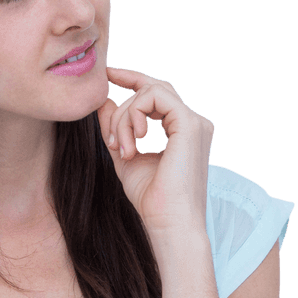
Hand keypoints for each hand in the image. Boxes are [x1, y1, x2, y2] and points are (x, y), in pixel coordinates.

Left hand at [96, 66, 214, 239]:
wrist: (169, 222)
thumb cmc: (151, 199)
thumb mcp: (125, 156)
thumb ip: (116, 129)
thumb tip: (103, 101)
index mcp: (183, 130)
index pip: (157, 93)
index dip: (132, 78)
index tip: (108, 74)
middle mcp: (193, 123)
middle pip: (152, 89)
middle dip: (123, 106)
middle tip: (111, 140)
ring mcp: (194, 122)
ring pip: (150, 91)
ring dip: (126, 117)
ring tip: (122, 148)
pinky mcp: (190, 123)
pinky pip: (155, 96)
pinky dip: (135, 114)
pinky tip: (134, 141)